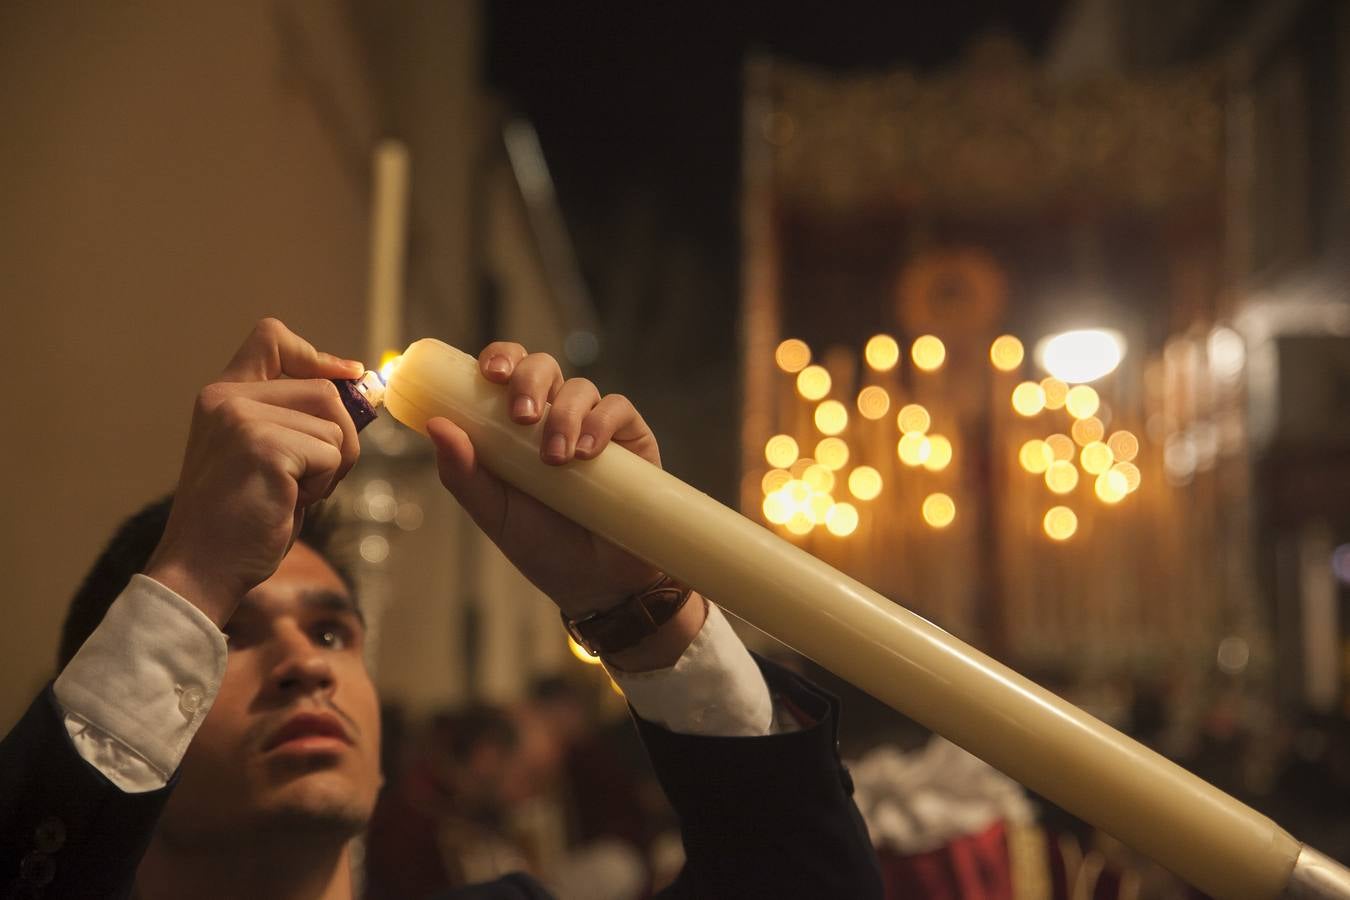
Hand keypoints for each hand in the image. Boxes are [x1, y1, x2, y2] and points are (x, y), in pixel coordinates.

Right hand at [145, 318, 364, 626]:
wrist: (203, 568)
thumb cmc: (241, 519)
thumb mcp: (263, 453)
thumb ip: (292, 418)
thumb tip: (354, 386)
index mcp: (222, 395)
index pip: (272, 337)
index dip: (319, 355)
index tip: (348, 376)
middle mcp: (226, 398)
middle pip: (325, 390)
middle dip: (339, 438)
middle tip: (312, 479)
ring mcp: (242, 419)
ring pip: (334, 425)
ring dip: (333, 466)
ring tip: (292, 492)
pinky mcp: (262, 446)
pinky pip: (330, 454)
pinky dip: (324, 485)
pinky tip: (288, 503)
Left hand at [427, 343, 704, 669]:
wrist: (597, 584)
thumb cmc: (543, 546)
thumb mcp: (495, 513)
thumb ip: (463, 473)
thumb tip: (436, 425)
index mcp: (515, 425)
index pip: (507, 371)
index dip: (500, 357)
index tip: (490, 374)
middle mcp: (555, 416)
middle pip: (544, 367)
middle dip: (530, 380)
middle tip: (522, 415)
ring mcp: (595, 425)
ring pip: (580, 387)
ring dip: (564, 414)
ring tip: (556, 458)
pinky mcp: (631, 440)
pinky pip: (618, 409)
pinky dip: (602, 421)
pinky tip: (588, 451)